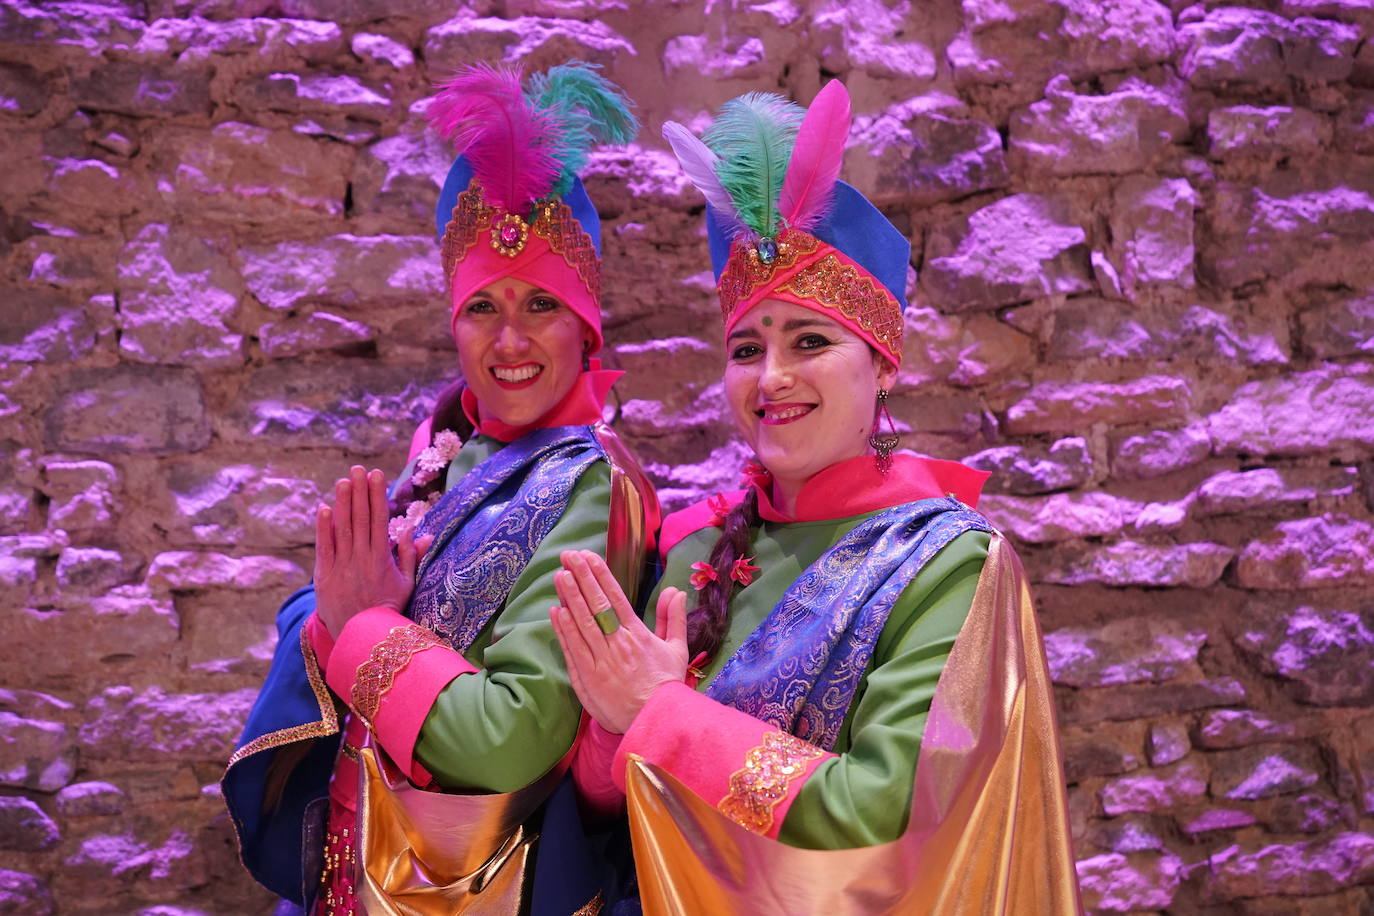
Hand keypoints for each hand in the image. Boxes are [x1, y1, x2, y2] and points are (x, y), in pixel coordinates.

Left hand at [314, 466, 433, 637]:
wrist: (362, 636)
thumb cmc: (388, 608)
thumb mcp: (406, 583)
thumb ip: (411, 555)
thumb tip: (420, 531)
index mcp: (382, 559)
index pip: (380, 520)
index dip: (378, 495)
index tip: (377, 474)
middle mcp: (362, 558)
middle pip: (361, 519)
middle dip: (360, 491)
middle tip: (358, 468)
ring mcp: (342, 566)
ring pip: (342, 528)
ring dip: (343, 502)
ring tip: (343, 480)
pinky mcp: (324, 576)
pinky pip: (324, 548)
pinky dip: (324, 528)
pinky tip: (324, 508)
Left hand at [549, 549, 687, 733]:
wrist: (655, 722)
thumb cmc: (666, 685)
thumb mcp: (677, 649)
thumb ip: (674, 618)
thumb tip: (675, 590)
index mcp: (638, 635)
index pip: (616, 598)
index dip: (600, 575)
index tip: (589, 556)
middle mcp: (617, 644)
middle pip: (595, 605)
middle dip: (581, 578)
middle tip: (568, 556)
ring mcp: (600, 662)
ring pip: (581, 624)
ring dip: (569, 598)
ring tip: (559, 576)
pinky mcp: (588, 679)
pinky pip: (572, 650)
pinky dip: (563, 630)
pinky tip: (556, 611)